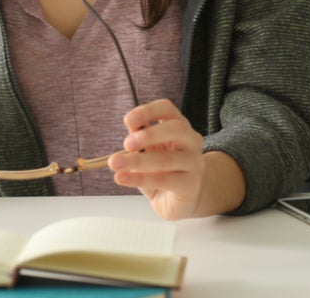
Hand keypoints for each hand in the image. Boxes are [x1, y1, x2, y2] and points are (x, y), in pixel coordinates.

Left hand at [108, 99, 205, 219]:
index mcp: (179, 126)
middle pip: (176, 129)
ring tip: (115, 163)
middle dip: (149, 135)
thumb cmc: (162, 170)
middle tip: (127, 144)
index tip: (128, 120)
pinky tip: (122, 177)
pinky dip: (139, 179)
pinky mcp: (190, 185)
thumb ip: (139, 136)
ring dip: (137, 161)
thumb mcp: (147, 150)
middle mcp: (191, 141)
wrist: (177, 200)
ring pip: (167, 159)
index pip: (167, 109)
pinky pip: (163, 181)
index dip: (148, 111)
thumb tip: (131, 123)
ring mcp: (194, 163)